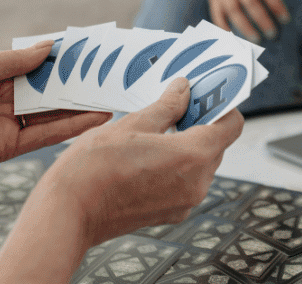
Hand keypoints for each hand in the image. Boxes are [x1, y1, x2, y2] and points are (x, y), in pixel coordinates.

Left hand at [0, 42, 111, 180]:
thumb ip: (17, 61)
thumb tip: (50, 47)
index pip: (38, 64)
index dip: (63, 58)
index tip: (92, 51)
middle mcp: (5, 97)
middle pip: (50, 88)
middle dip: (78, 81)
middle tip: (110, 75)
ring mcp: (8, 122)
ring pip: (53, 112)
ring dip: (81, 105)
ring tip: (111, 97)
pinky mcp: (7, 147)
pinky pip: (45, 136)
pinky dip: (69, 126)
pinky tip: (92, 117)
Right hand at [0, 78, 243, 283]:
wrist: (69, 212)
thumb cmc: (96, 167)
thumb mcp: (134, 122)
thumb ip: (167, 106)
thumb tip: (184, 89)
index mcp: (194, 156)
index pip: (231, 124)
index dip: (221, 104)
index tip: (205, 91)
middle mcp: (197, 183)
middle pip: (216, 143)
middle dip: (200, 120)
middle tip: (176, 101)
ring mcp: (184, 202)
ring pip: (200, 162)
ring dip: (186, 141)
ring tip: (156, 125)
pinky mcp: (170, 212)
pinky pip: (185, 180)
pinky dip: (175, 163)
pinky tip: (148, 151)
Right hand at [206, 0, 295, 41]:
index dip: (276, 5)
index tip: (285, 20)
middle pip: (250, 1)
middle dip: (262, 19)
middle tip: (273, 34)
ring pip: (233, 10)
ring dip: (245, 26)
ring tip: (257, 40)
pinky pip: (217, 14)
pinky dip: (224, 27)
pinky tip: (235, 38)